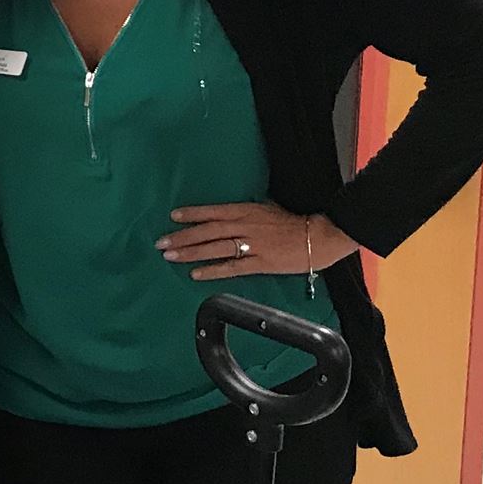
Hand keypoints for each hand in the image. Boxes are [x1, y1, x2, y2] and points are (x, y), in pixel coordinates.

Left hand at [160, 203, 358, 280]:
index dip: (193, 214)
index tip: (173, 216)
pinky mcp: (261, 263)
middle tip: (161, 242)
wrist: (320, 237)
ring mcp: (253, 245)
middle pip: (209, 231)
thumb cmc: (294, 223)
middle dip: (183, 236)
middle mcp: (247, 226)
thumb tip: (227, 213)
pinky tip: (195, 274)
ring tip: (171, 256)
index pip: (214, 212)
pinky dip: (213, 270)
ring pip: (216, 248)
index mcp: (248, 211)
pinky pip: (232, 268)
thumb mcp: (267, 209)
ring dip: (191, 252)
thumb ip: (246, 213)